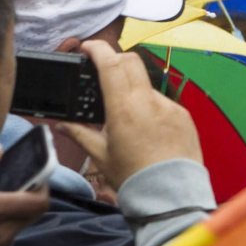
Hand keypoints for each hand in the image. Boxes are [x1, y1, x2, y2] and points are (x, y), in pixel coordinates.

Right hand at [53, 41, 202, 189]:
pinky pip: (164, 104)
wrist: (172, 197)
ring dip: (133, 90)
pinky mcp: (185, 117)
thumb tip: (60, 124)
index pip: (111, 64)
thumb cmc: (134, 178)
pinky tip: (147, 130)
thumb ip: (80, 134)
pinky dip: (151, 108)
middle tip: (102, 73)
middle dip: (114, 61)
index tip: (88, 48)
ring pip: (147, 85)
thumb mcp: (101, 156)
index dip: (97, 49)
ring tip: (126, 117)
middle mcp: (150, 102)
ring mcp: (171, 108)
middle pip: (131, 62)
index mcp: (124, 108)